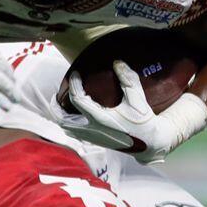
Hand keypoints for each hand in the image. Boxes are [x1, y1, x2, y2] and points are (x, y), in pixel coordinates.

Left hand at [60, 61, 206, 163]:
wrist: (149, 144)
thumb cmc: (143, 122)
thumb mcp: (138, 100)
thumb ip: (128, 80)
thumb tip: (117, 62)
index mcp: (101, 119)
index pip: (78, 100)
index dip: (74, 84)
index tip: (76, 74)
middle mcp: (92, 130)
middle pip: (62, 119)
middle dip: (57, 105)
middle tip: (58, 91)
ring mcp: (91, 137)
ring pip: (66, 128)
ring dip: (60, 114)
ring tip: (61, 102)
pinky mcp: (94, 141)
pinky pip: (73, 132)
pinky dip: (67, 122)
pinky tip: (72, 113)